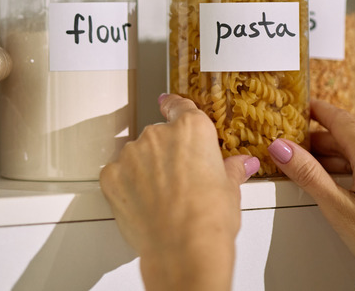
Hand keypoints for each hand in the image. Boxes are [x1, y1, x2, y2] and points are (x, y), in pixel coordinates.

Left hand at [100, 94, 259, 290]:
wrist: (183, 248)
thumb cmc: (210, 219)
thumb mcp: (230, 190)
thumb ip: (231, 169)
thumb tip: (243, 163)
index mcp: (191, 129)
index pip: (179, 106)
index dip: (174, 106)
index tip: (168, 104)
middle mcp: (158, 134)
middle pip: (158, 136)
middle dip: (165, 154)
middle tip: (179, 182)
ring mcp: (131, 154)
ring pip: (136, 156)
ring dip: (144, 170)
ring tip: (162, 199)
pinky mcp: (111, 176)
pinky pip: (118, 175)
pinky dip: (127, 187)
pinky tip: (143, 205)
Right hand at [267, 99, 354, 290]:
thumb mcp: (338, 209)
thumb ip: (308, 174)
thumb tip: (283, 148)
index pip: (340, 120)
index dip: (318, 111)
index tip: (304, 105)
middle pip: (351, 138)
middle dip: (322, 142)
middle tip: (298, 148)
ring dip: (340, 159)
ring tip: (317, 172)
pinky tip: (349, 188)